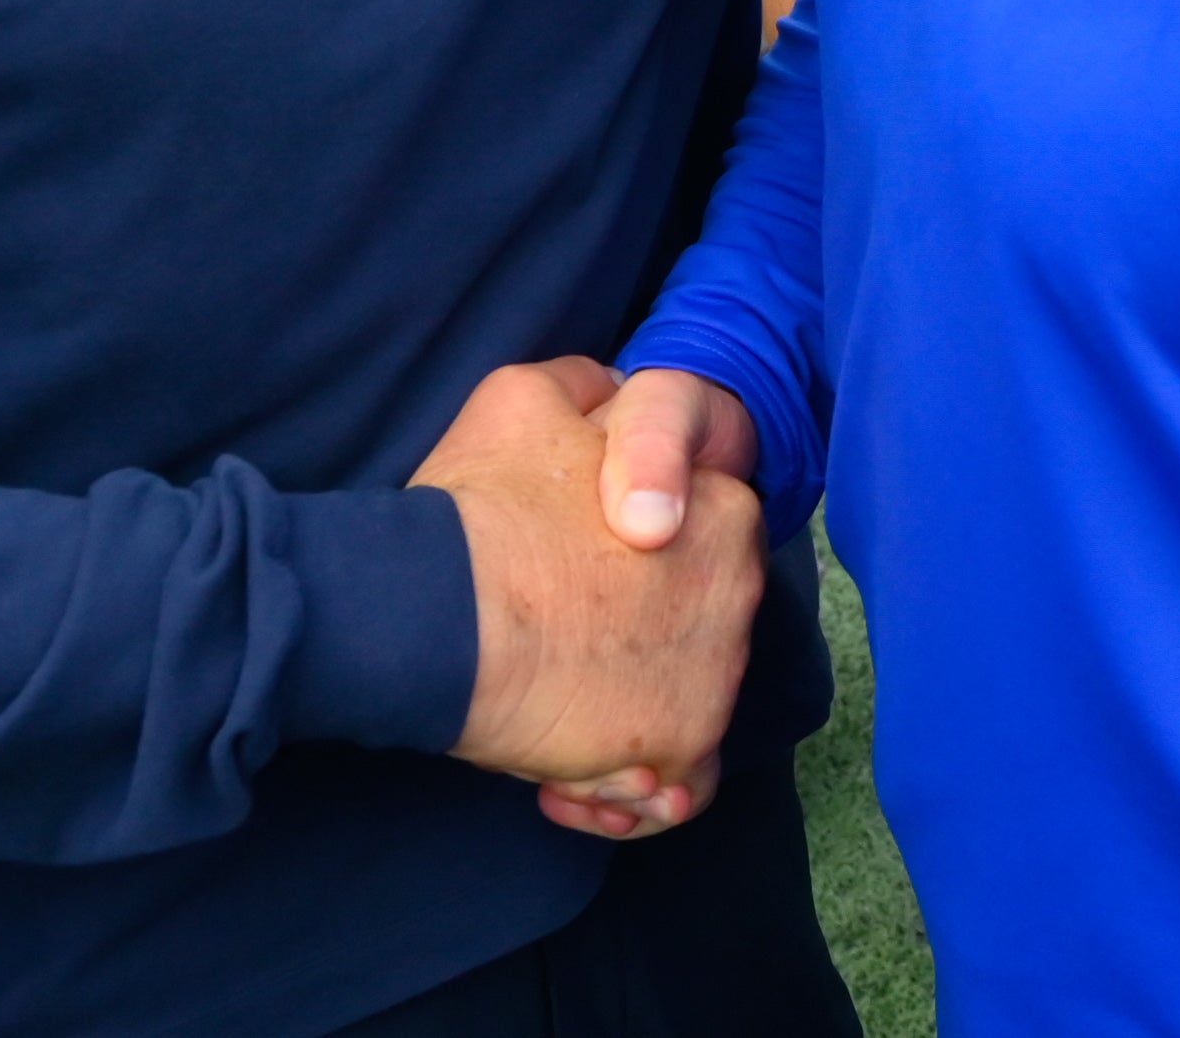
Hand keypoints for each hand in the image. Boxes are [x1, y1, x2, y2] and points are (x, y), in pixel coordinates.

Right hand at [412, 357, 759, 840]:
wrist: (439, 619)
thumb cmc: (481, 510)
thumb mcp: (525, 397)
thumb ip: (583, 388)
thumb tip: (605, 392)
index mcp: (723, 508)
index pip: (702, 539)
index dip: (640, 560)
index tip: (582, 573)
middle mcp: (740, 593)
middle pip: (694, 627)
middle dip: (638, 642)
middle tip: (562, 651)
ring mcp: (716, 676)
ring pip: (682, 706)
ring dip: (626, 719)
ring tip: (556, 724)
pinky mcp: (680, 750)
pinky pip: (675, 786)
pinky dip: (633, 791)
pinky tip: (573, 784)